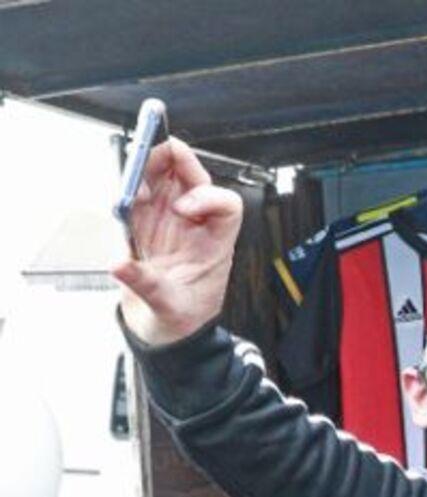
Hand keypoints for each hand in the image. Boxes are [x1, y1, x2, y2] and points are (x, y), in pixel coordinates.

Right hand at [111, 139, 242, 346]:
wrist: (166, 332)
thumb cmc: (182, 319)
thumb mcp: (168, 307)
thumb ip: (146, 284)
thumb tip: (120, 265)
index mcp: (214, 244)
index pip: (227, 207)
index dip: (209, 198)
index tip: (184, 208)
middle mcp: (194, 227)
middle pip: (193, 179)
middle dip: (174, 161)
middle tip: (149, 156)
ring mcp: (169, 222)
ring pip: (165, 179)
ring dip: (149, 169)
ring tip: (134, 182)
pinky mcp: (145, 224)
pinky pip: (139, 195)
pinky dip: (130, 188)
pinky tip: (124, 197)